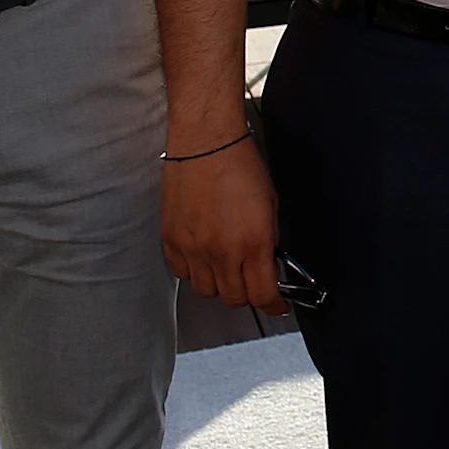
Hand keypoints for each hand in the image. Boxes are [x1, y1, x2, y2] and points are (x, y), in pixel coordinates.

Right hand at [163, 137, 285, 314]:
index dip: (273, 306)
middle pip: (234, 298)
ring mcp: (193, 248)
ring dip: (219, 283)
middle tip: (251, 279)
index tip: (277, 305)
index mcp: (253, 242)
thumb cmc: (241, 166)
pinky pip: (182, 273)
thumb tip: (267, 267)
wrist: (206, 143)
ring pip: (206, 291)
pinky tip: (202, 254)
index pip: (262, 295)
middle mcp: (221, 251)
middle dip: (247, 293)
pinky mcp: (170, 240)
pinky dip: (194, 270)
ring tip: (225, 264)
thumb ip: (268, 242)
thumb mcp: (270, 206)